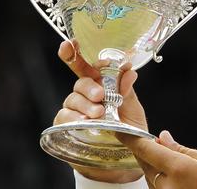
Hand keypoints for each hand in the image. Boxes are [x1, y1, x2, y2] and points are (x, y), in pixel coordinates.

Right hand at [53, 40, 147, 182]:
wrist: (123, 154)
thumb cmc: (127, 126)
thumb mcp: (133, 106)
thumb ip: (128, 89)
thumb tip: (128, 71)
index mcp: (100, 83)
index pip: (86, 64)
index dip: (76, 52)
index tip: (72, 43)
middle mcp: (85, 94)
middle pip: (80, 82)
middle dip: (89, 86)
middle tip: (101, 95)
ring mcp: (74, 109)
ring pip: (72, 99)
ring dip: (85, 105)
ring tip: (99, 113)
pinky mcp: (66, 124)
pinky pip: (63, 117)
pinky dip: (73, 118)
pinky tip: (83, 121)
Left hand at [119, 130, 196, 188]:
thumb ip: (181, 149)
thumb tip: (162, 137)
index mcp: (179, 169)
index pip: (147, 150)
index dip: (132, 139)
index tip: (122, 132)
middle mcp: (168, 186)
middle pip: (146, 164)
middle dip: (146, 151)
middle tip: (153, 142)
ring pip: (150, 178)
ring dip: (153, 166)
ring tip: (168, 159)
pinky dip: (159, 179)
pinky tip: (170, 173)